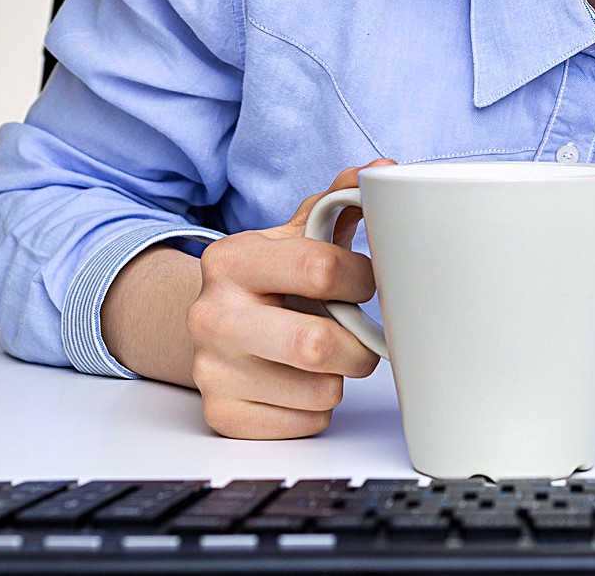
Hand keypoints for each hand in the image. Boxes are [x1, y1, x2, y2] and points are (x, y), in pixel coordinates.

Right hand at [187, 158, 395, 438]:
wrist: (215, 323)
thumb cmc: (271, 277)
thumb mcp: (297, 233)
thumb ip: (339, 200)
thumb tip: (384, 170)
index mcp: (231, 259)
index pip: (322, 269)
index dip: (362, 279)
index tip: (366, 282)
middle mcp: (211, 314)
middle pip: (316, 345)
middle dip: (358, 344)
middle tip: (360, 335)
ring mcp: (211, 369)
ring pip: (319, 391)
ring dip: (340, 377)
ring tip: (326, 356)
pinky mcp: (222, 414)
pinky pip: (304, 424)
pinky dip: (318, 408)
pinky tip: (302, 383)